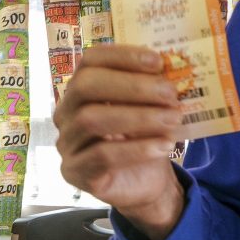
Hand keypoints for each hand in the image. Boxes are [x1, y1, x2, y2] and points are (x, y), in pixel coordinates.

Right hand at [53, 44, 186, 239]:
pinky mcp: (74, 172)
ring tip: (173, 119)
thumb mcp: (151, 109)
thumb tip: (173, 66)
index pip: (90, 60)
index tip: (158, 61)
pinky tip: (164, 146)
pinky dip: (136, 149)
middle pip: (85, 86)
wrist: (145, 183)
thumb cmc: (144, 138)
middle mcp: (67, 112)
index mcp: (82, 89)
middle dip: (131, 86)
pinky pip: (101, 156)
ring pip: (91, 120)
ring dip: (138, 117)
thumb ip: (153, 88)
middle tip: (170, 92)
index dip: (122, 56)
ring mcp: (67, 143)